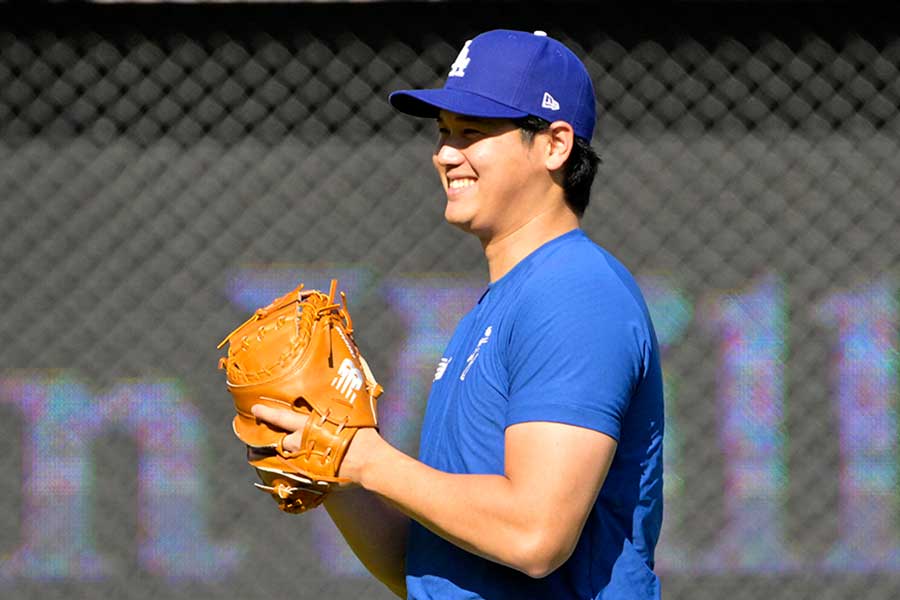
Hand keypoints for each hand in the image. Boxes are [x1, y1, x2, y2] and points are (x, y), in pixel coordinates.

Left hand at [250, 403, 378, 486]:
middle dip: (275, 439)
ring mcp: (307, 462)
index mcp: (308, 427)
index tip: (254, 409)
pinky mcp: (315, 476)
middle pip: (282, 442)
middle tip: (269, 436)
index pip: (281, 418)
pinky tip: (311, 463)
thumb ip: (336, 408)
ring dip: (290, 453)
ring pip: (291, 457)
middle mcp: (303, 444)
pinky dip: (304, 466)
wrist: (367, 461)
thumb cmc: (361, 434)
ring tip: (292, 451)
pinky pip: (304, 470)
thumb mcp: (349, 413)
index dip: (267, 413)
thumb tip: (339, 393)